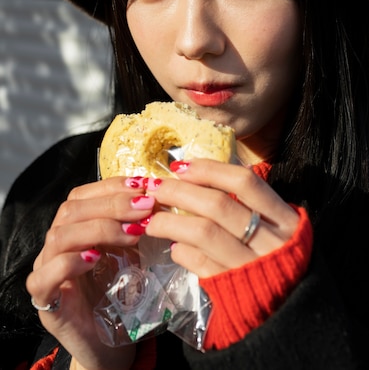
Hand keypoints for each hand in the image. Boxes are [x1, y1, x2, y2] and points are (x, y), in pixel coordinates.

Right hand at [26, 177, 154, 369]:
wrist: (109, 342)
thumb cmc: (121, 292)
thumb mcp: (131, 252)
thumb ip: (136, 226)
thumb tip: (163, 197)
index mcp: (74, 227)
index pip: (83, 194)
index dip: (112, 186)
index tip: (143, 186)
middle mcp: (56, 243)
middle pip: (72, 209)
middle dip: (113, 204)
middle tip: (146, 207)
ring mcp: (45, 269)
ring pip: (60, 235)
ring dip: (99, 228)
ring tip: (132, 233)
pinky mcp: (44, 299)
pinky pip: (46, 274)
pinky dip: (71, 262)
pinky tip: (96, 258)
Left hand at [144, 158, 299, 277]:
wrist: (293, 313)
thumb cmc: (281, 257)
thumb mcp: (280, 226)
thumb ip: (251, 202)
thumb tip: (205, 174)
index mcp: (285, 218)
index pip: (245, 182)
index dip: (210, 170)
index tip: (183, 166)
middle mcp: (270, 241)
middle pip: (218, 205)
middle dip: (180, 191)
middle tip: (157, 187)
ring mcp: (250, 266)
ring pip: (204, 233)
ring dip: (172, 222)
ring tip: (153, 219)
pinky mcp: (232, 290)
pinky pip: (201, 264)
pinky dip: (183, 252)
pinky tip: (175, 246)